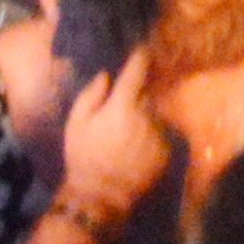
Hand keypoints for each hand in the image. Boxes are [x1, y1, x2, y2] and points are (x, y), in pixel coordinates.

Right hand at [54, 62, 171, 211]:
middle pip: (146, 96)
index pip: (137, 71)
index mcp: (123, 106)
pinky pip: (160, 135)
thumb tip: (106, 75)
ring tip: (126, 138)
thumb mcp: (76, 123)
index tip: (142, 48)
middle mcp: (147, 116)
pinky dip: (151, 137)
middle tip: (121, 113)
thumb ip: (91, 95)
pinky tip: (136, 151)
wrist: (102, 196)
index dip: (140, 56)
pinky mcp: (167, 151)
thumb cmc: (84, 157)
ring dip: (144, 120)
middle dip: (136, 98)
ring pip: (154, 116)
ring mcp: (160, 134)